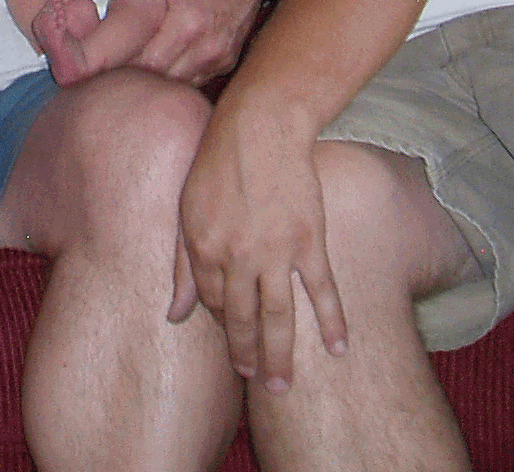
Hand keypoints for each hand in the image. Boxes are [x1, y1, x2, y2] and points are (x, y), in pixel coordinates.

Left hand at [96, 0, 265, 83]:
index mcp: (187, 20)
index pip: (148, 60)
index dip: (125, 64)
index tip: (107, 59)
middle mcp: (206, 45)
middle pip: (162, 77)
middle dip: (137, 75)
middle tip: (115, 67)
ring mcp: (218, 57)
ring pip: (179, 83)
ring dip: (158, 78)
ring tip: (137, 68)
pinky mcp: (226, 63)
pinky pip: (195, 80)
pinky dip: (177, 76)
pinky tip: (163, 64)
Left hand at [176, 91, 346, 388]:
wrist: (261, 126)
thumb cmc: (218, 161)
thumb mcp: (186, 209)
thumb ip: (181, 265)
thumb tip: (174, 315)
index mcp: (201, 247)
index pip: (213, 303)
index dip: (223, 323)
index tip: (234, 338)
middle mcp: (235, 257)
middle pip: (242, 320)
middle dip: (248, 357)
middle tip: (258, 383)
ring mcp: (273, 251)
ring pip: (277, 318)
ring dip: (279, 356)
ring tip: (282, 387)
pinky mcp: (308, 241)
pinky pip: (322, 291)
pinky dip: (332, 322)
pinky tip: (339, 349)